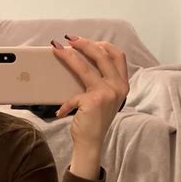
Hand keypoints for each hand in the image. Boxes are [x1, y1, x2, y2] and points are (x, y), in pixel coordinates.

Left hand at [51, 36, 128, 150]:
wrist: (92, 143)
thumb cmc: (94, 120)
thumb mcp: (104, 98)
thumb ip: (101, 82)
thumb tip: (80, 61)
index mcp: (122, 84)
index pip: (118, 55)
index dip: (103, 44)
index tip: (88, 40)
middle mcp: (118, 87)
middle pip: (102, 55)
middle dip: (84, 44)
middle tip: (70, 39)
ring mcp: (107, 93)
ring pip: (85, 67)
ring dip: (69, 56)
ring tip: (58, 49)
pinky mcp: (93, 101)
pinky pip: (72, 96)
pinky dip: (64, 105)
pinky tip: (60, 112)